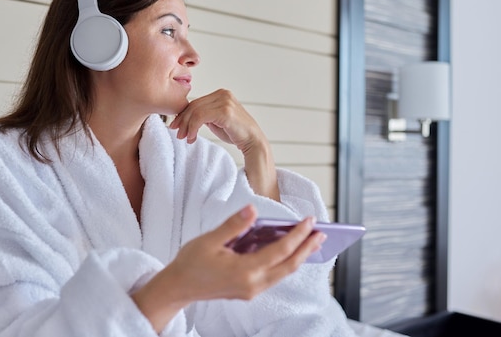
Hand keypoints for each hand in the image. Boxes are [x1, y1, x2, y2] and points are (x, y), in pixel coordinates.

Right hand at [131, 205, 325, 331]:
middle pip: (289, 265)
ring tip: (312, 242)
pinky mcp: (248, 291)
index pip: (280, 250)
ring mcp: (252, 290)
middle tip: (322, 233)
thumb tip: (253, 210)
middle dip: (307, 248)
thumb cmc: (190, 262)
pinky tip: (290, 253)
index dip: (297, 234)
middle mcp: (253, 284)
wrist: (178, 287)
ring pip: (284, 273)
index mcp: (245, 271)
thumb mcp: (209, 240)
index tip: (309, 221)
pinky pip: (274, 276)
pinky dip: (286, 263)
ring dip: (299, 256)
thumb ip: (233, 225)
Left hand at [169, 89, 262, 152]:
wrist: (253, 141)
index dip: (183, 114)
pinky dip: (193, 128)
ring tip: (185, 138)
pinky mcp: (225, 111)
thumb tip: (184, 117)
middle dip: (182, 121)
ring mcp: (224, 101)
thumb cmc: (235, 133)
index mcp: (220, 94)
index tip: (175, 126)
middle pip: (193, 105)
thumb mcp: (215, 121)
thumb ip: (204, 115)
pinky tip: (192, 137)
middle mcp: (222, 94)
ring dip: (187, 126)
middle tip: (178, 134)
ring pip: (195, 111)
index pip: (195, 102)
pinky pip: (200, 117)